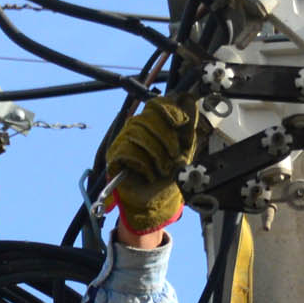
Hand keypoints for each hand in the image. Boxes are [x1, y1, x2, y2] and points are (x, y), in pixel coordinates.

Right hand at [103, 97, 194, 237]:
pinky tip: (149, 174)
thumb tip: (190, 99)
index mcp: (153, 124)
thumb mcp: (185, 149)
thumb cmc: (168, 177)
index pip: (156, 104)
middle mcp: (136, 129)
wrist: (155, 204)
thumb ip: (188, 126)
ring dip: (156, 155)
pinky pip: (128, 151)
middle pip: (147, 117)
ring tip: (161, 169)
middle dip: (166, 138)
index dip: (169, 110)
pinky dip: (143, 165)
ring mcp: (123, 142)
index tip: (181, 122)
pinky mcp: (114, 157)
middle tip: (173, 156)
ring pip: (138, 134)